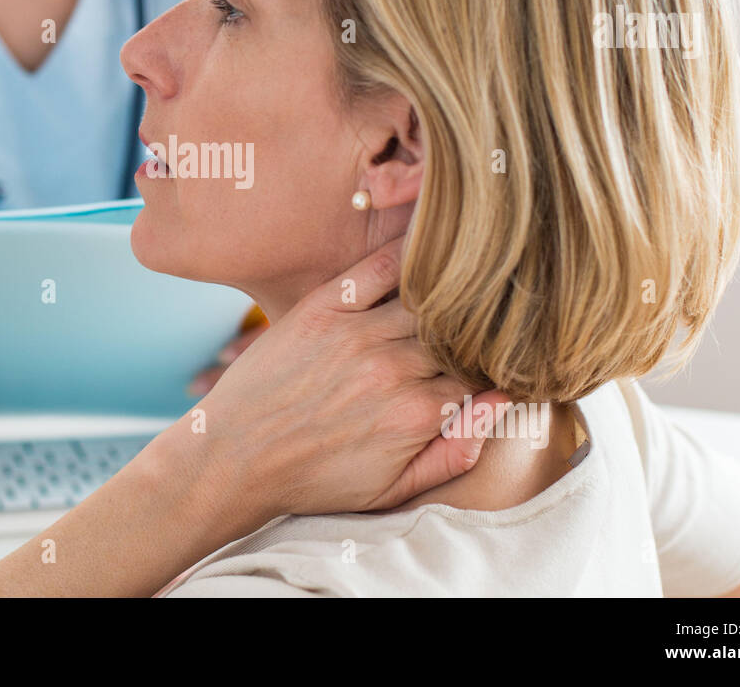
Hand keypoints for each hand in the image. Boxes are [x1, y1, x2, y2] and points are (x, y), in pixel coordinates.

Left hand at [167, 237, 509, 521]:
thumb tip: (504, 406)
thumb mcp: (391, 489)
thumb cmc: (314, 478)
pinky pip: (378, 269)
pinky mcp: (322, 309)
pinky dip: (407, 255)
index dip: (480, 371)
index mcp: (416, 415)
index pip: (477, 375)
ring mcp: (356, 335)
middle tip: (461, 332)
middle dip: (464, 337)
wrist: (235, 457)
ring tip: (452, 294)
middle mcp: (392, 369)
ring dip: (442, 299)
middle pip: (455, 336)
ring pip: (426, 301)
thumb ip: (454, 453)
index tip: (474, 367)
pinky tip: (423, 249)